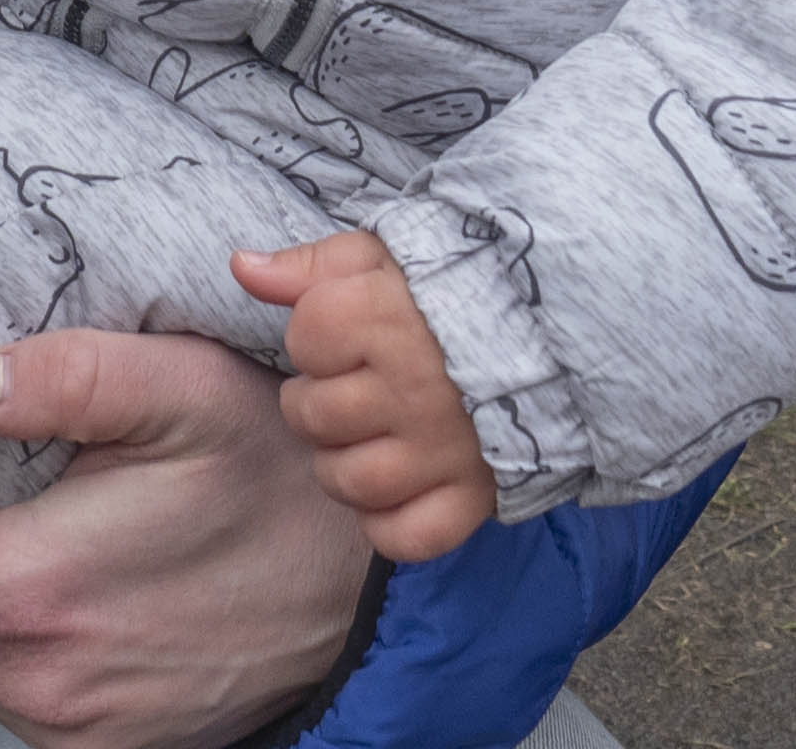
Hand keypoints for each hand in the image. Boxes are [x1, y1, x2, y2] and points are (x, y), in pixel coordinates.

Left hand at [0, 330, 371, 748]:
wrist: (369, 583)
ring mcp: (79, 724)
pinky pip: (22, 706)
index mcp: (34, 589)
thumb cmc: (271, 470)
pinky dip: (21, 656)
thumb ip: (69, 375)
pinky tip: (67, 593)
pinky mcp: (114, 748)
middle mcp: (43, 677)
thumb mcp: (183, 385)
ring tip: (10, 539)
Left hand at [236, 232, 496, 561]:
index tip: (343, 331)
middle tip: (350, 386)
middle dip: (317, 401)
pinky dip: (387, 523)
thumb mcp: (381, 258)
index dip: (313, 335)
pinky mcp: (472, 498)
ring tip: (365, 435)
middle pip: (313, 416)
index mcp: (389, 321)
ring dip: (342, 462)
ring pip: (349, 481)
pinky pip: (405, 537)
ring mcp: (443, 451)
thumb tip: (242, 267)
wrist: (553, 336)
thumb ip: (309, 265)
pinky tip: (394, 486)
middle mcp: (414, 391)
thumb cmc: (452, 292)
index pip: (305, 337)